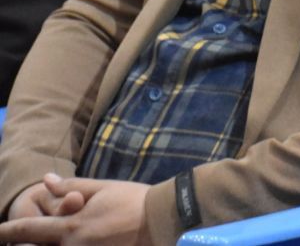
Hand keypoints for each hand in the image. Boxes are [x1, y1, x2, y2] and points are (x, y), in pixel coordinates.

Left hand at [0, 176, 148, 245]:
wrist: (163, 219)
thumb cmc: (133, 200)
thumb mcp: (101, 188)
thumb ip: (70, 187)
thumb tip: (45, 181)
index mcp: (70, 228)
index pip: (28, 231)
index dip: (6, 232)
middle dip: (28, 243)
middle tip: (21, 238)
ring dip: (50, 243)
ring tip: (55, 234)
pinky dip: (70, 245)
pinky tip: (78, 239)